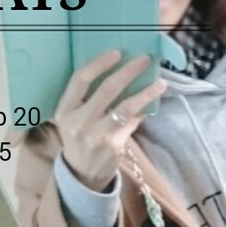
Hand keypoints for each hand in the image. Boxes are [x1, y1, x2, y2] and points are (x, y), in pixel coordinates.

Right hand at [53, 50, 166, 191]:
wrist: (82, 174)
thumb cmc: (79, 139)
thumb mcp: (73, 118)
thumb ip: (87, 98)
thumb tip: (119, 72)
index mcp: (65, 110)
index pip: (80, 79)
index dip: (99, 63)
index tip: (117, 52)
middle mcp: (78, 122)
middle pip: (107, 89)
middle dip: (129, 71)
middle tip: (144, 59)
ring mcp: (97, 135)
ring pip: (126, 106)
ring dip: (146, 92)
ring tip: (160, 82)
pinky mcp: (113, 145)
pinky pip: (133, 121)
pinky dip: (144, 110)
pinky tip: (153, 102)